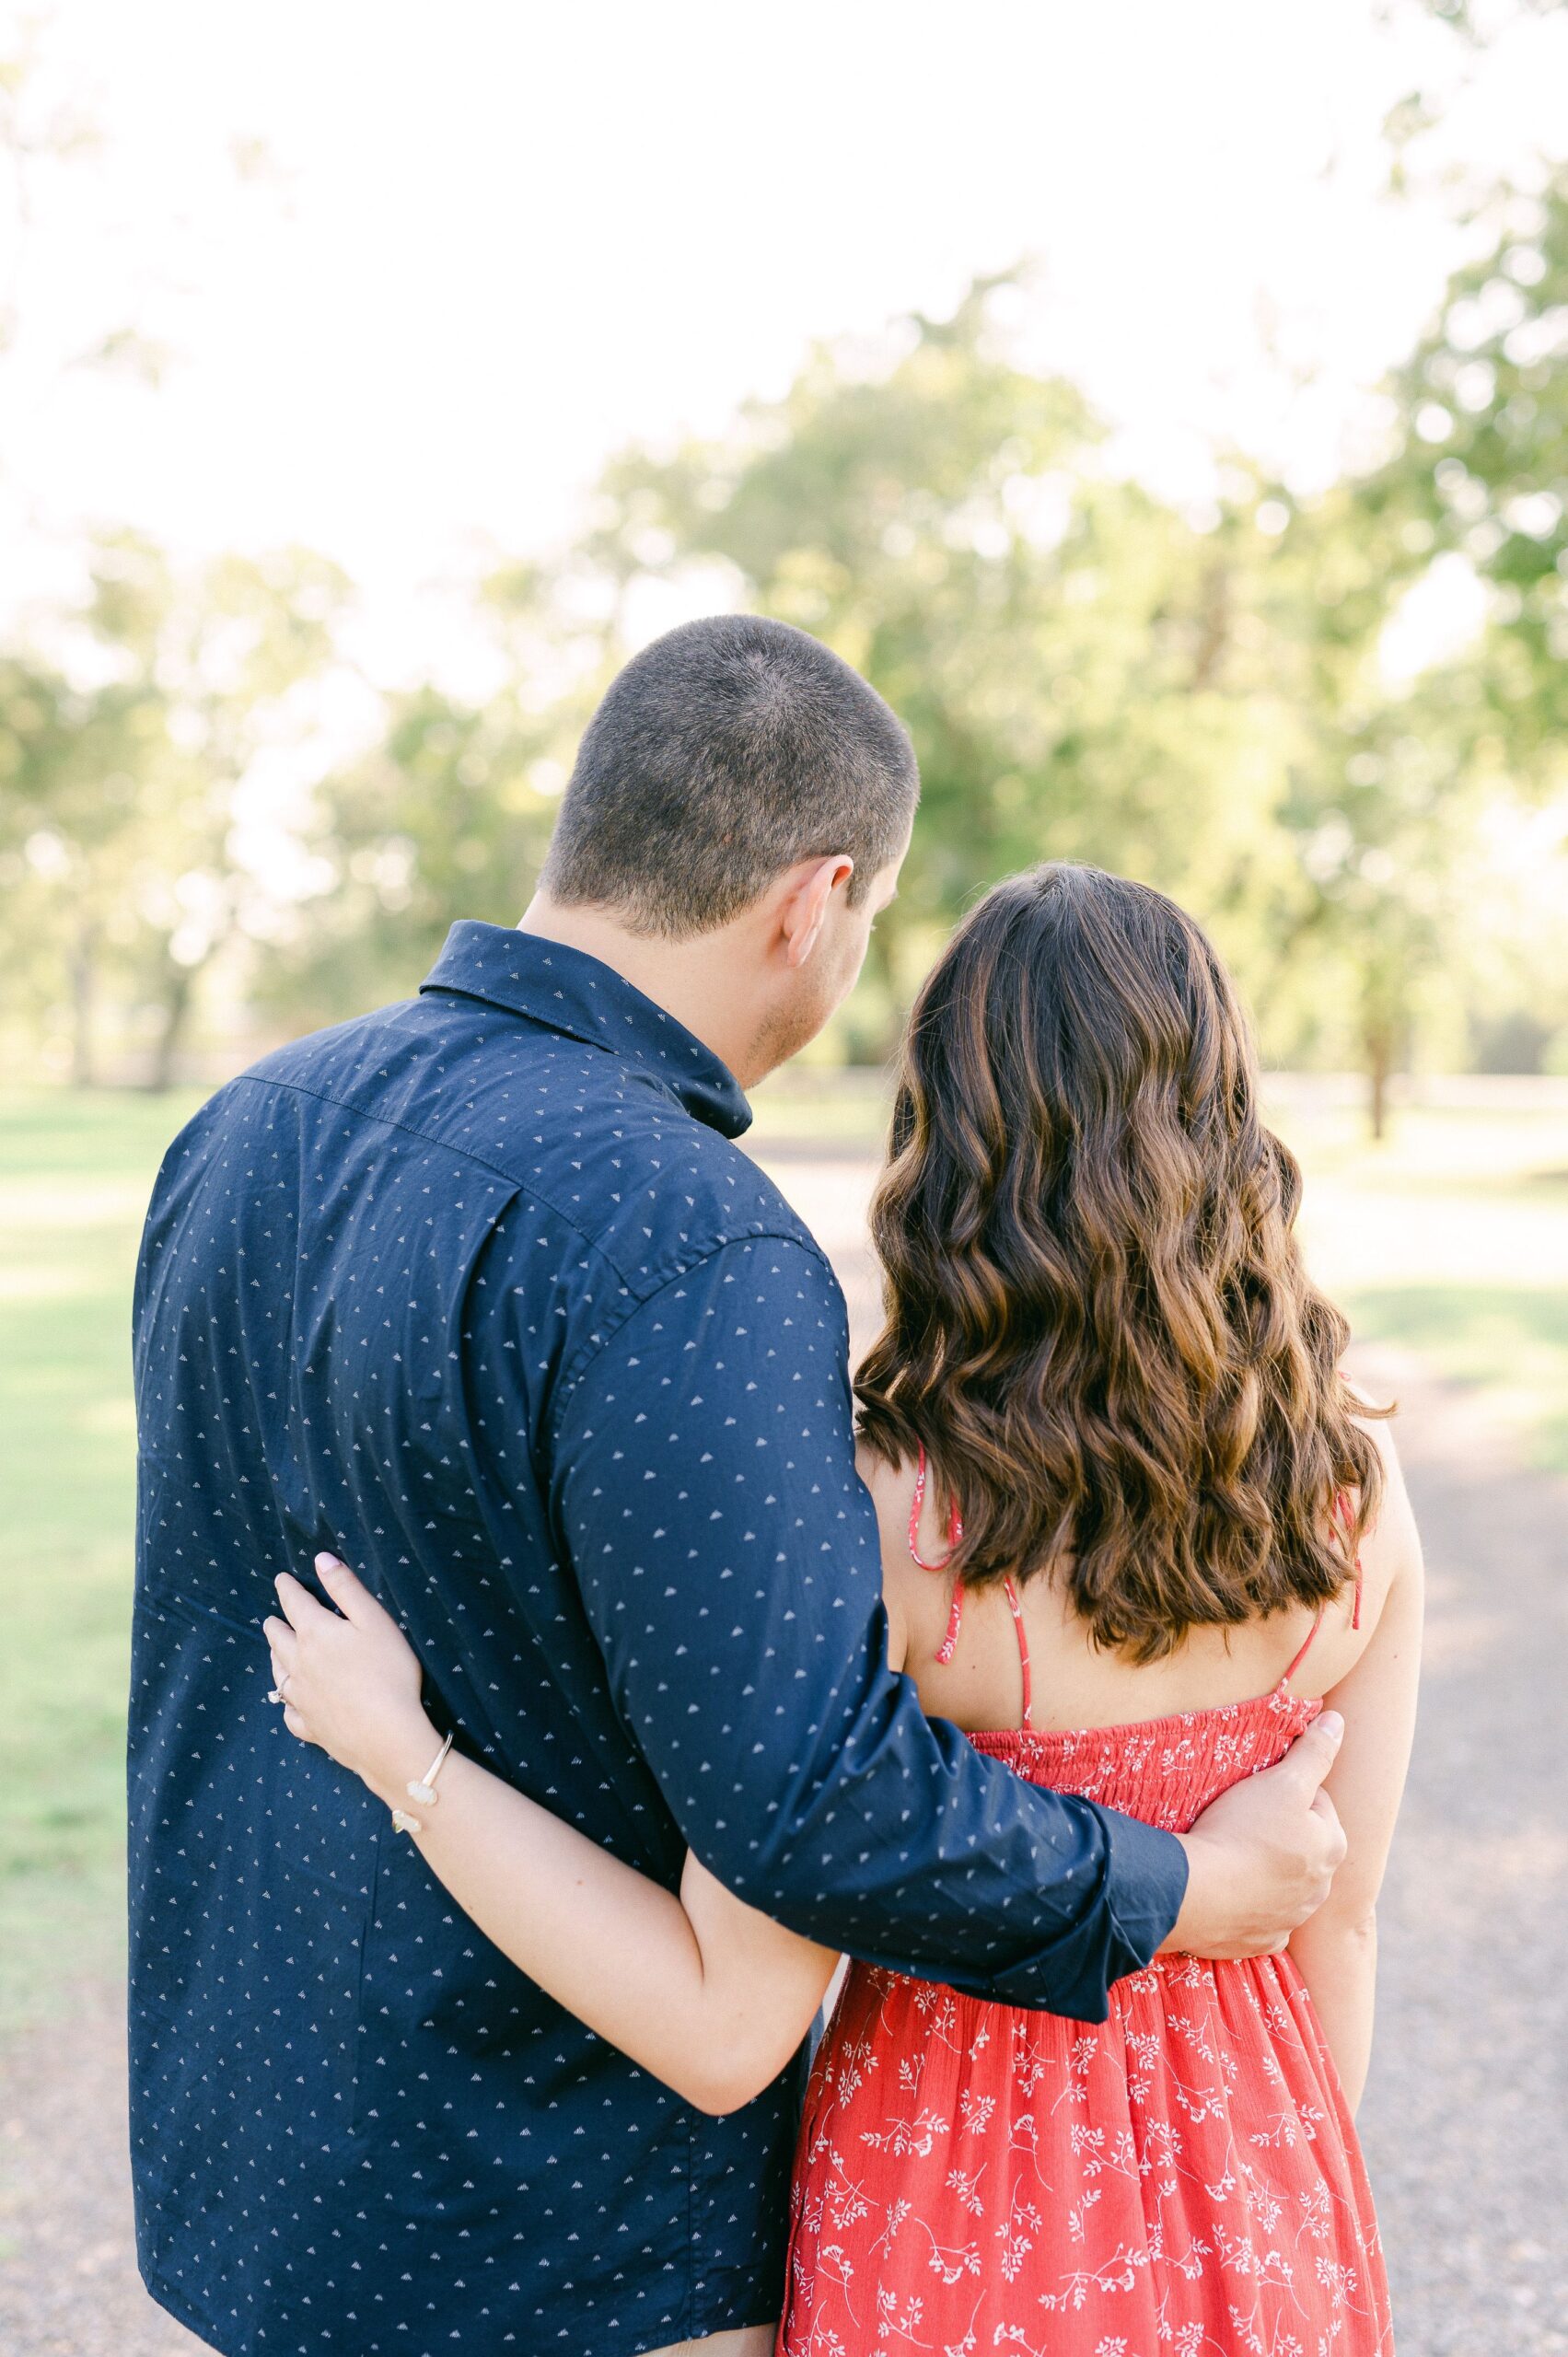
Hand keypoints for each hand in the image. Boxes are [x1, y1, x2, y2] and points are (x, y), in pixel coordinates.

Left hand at [264, 1554, 434, 1806]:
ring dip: (275, 1658)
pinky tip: (291, 1702)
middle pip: (279, 1639)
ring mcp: (301, 1699)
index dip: (287, 1589)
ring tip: (275, 1652)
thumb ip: (346, 1588)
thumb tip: (320, 1559)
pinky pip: (289, 1712)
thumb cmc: (389, 1672)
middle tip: (273, 1619)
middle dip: (275, 1625)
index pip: (294, 1603)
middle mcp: (299, 1665)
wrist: (387, 1736)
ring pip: (278, 1674)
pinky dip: (287, 1702)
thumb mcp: (375, 1620)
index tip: (281, 1580)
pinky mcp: (309, 1727)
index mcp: (315, 1633)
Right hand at [1166, 1712, 1347, 1959]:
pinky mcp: (1262, 1940)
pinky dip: (1248, 1904)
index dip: (1285, 1791)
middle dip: (1280, 1833)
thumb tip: (1339, 1721)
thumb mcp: (1282, 1781)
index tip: (1257, 1792)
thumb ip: (1315, 1751)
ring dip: (1264, 1869)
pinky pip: (1260, 1916)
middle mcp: (1321, 1887)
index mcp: (1332, 1845)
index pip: (1317, 1804)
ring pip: (1282, 1883)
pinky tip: (1227, 1888)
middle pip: (1302, 1845)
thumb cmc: (1243, 1830)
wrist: (1199, 1893)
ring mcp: (1292, 1918)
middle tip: (1241, 1820)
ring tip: (1230, 1852)